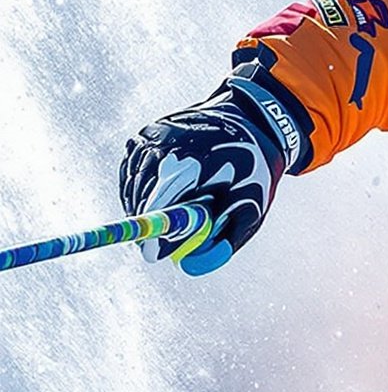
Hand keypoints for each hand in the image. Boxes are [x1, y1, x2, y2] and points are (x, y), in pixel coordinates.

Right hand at [119, 78, 297, 277]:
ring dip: (138, 207)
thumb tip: (186, 267)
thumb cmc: (251, 174)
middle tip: (151, 248)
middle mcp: (170, 144)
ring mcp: (154, 136)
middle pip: (142, 192)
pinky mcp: (146, 134)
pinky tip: (148, 202)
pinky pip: (132, 168)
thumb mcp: (249, 211)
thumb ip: (223, 241)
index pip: (164, 201)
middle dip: (145, 224)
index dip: (155, 231)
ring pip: (133, 181)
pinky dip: (136, 188)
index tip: (150, 254)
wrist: (249, 124)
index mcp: (198, 162)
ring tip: (153, 228)